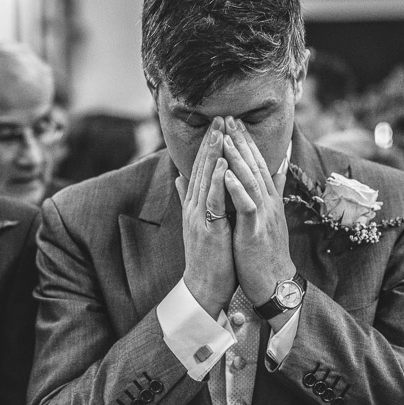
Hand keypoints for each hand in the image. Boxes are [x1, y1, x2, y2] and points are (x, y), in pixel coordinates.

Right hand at [175, 117, 235, 318]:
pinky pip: (212, 200)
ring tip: (221, 131)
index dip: (208, 146)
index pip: (200, 169)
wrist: (204, 287)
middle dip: (211, 141)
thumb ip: (189, 198)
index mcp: (194, 204)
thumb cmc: (208, 256)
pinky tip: (222, 163)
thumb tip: (180, 177)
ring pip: (205, 179)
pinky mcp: (207, 228)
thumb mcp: (199, 222)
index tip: (218, 125)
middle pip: (201, 168)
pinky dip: (216, 180)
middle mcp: (193, 206)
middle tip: (220, 117)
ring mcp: (198, 216)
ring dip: (213, 153)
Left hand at [221, 116, 294, 306]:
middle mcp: (269, 202)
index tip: (233, 122)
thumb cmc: (265, 251)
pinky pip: (247, 204)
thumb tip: (278, 168)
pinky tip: (227, 173)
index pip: (257, 164)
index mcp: (267, 199)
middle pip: (255, 165)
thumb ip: (270, 191)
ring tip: (225, 137)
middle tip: (229, 118)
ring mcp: (263, 214)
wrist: (274, 282)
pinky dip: (237, 188)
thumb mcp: (266, 217)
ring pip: (251, 180)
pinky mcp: (256, 229)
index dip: (246, 142)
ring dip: (238, 158)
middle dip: (242, 141)